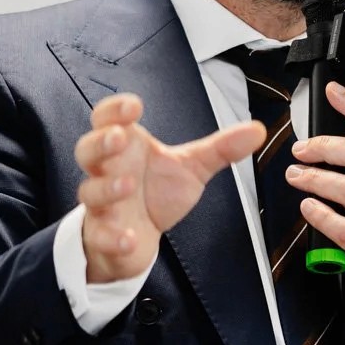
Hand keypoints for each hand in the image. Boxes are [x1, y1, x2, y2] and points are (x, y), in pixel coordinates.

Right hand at [74, 94, 265, 282]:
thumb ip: (221, 149)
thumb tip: (257, 130)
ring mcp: (103, 205)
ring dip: (106, 187)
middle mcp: (109, 172)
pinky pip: (102, 236)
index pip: (109, 119)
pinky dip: (114, 237)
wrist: (139, 238)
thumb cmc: (156, 193)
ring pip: (90, 192)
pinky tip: (129, 238)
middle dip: (101, 142)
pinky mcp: (104, 236)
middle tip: (119, 138)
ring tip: (128, 184)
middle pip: (88, 150)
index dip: (116, 110)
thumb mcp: (191, 168)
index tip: (134, 106)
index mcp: (128, 148)